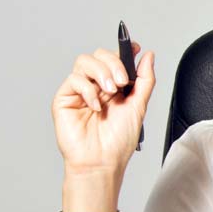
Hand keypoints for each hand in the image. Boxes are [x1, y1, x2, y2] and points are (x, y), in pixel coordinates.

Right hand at [52, 43, 155, 177]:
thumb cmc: (118, 142)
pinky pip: (74, 79)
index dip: (124, 50)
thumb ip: (144, 80)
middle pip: (99, 55)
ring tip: (110, 92)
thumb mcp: (139, 106)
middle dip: (113, 63)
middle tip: (122, 82)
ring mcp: (80, 91)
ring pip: (84, 61)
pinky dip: (87, 89)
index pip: (115, 59)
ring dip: (101, 72)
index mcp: (114, 87)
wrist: (102, 162)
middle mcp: (96, 86)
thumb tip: (148, 56)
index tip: (134, 48)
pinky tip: (95, 106)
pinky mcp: (65, 99)